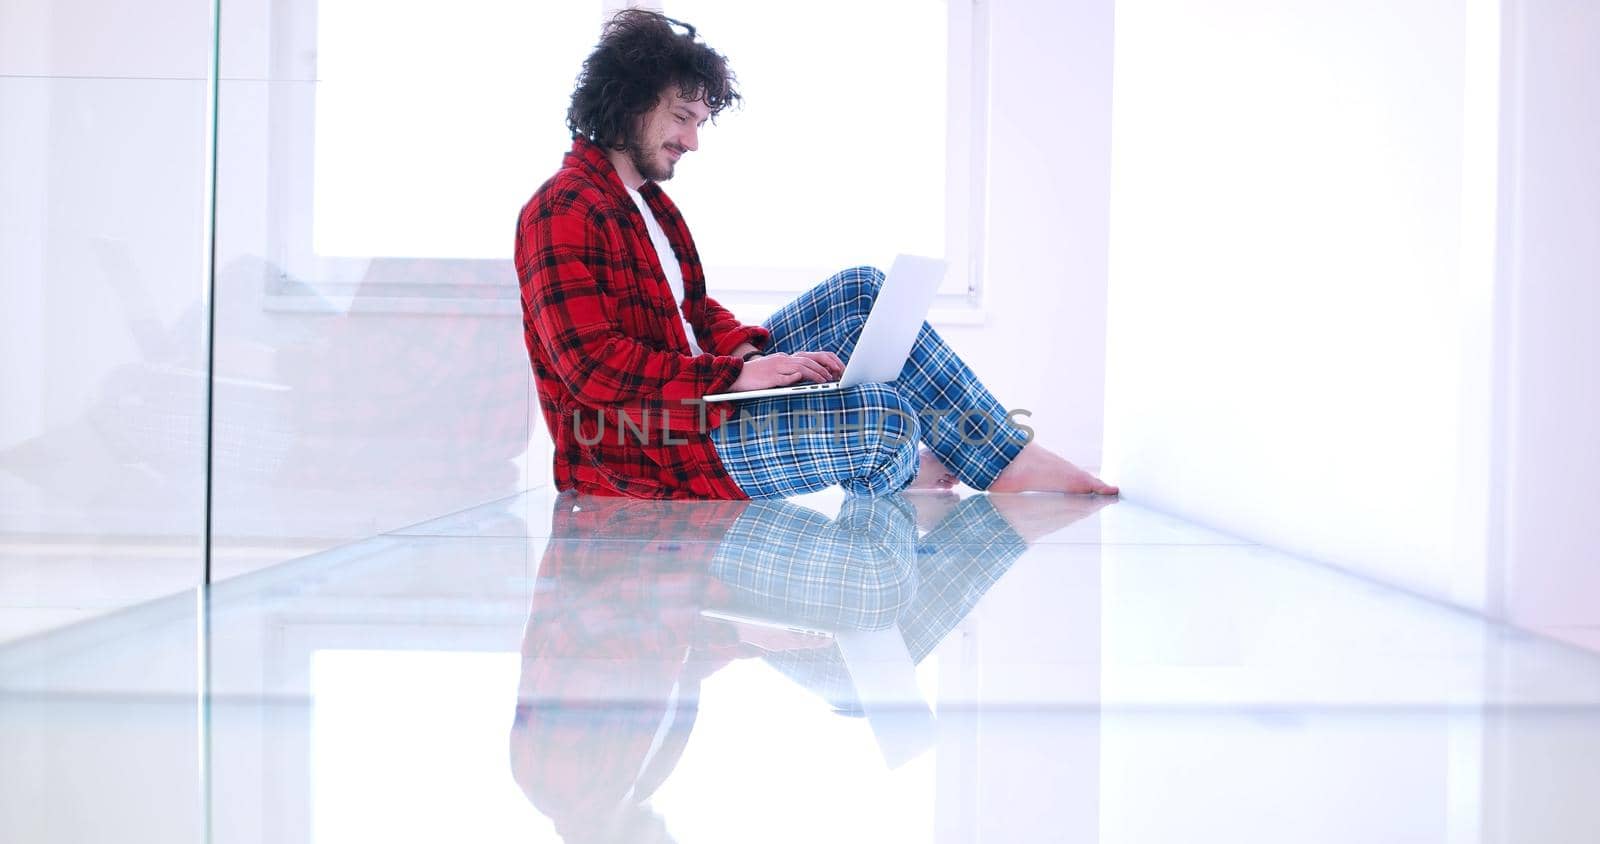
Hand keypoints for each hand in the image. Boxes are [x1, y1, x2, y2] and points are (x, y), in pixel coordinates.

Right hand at [728, 350, 843, 391]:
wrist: (737, 374)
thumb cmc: (757, 376)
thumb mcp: (776, 371)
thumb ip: (789, 372)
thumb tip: (804, 377)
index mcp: (785, 359)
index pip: (808, 358)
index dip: (823, 363)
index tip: (834, 370)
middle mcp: (783, 360)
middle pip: (807, 361)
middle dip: (823, 368)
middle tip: (834, 376)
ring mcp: (776, 368)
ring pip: (799, 368)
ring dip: (814, 374)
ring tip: (825, 381)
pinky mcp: (769, 377)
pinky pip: (784, 377)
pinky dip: (794, 377)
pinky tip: (803, 379)